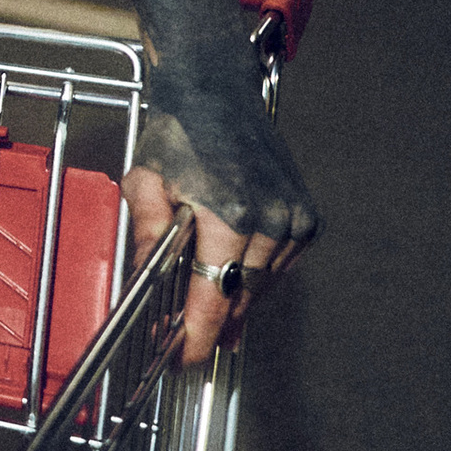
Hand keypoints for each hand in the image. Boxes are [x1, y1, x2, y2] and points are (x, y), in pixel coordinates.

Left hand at [121, 102, 316, 367]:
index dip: (199, 334)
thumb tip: (144, 284)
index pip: (216, 294)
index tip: (185, 358)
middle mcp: (272, 221)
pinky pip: (279, 267)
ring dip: (235, 302)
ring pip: (262, 286)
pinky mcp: (306, 218)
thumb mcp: (144, 182)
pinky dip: (255, 279)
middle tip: (185, 344)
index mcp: (230, 215)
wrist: (216, 92)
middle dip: (213, 324)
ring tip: (207, 320)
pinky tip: (233, 283)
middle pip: (241, 297)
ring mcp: (295, 220)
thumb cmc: (177, 133)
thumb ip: (147, 234)